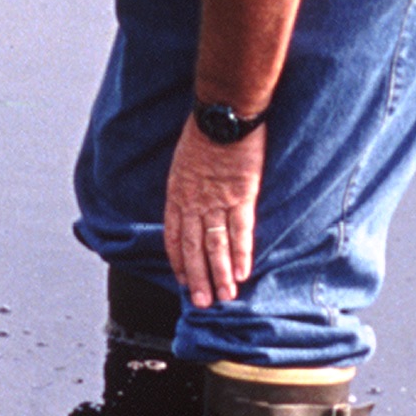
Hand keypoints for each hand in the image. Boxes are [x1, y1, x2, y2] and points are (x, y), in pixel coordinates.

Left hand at [163, 118, 263, 309]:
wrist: (224, 113)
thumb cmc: (205, 130)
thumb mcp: (184, 160)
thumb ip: (187, 184)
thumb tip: (192, 199)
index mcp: (177, 194)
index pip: (174, 237)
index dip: (178, 261)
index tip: (182, 280)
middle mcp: (194, 203)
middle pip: (194, 248)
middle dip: (197, 278)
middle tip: (201, 303)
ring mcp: (217, 202)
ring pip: (215, 246)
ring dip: (218, 275)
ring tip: (223, 297)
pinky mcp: (242, 196)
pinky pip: (239, 232)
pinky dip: (240, 254)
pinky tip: (241, 274)